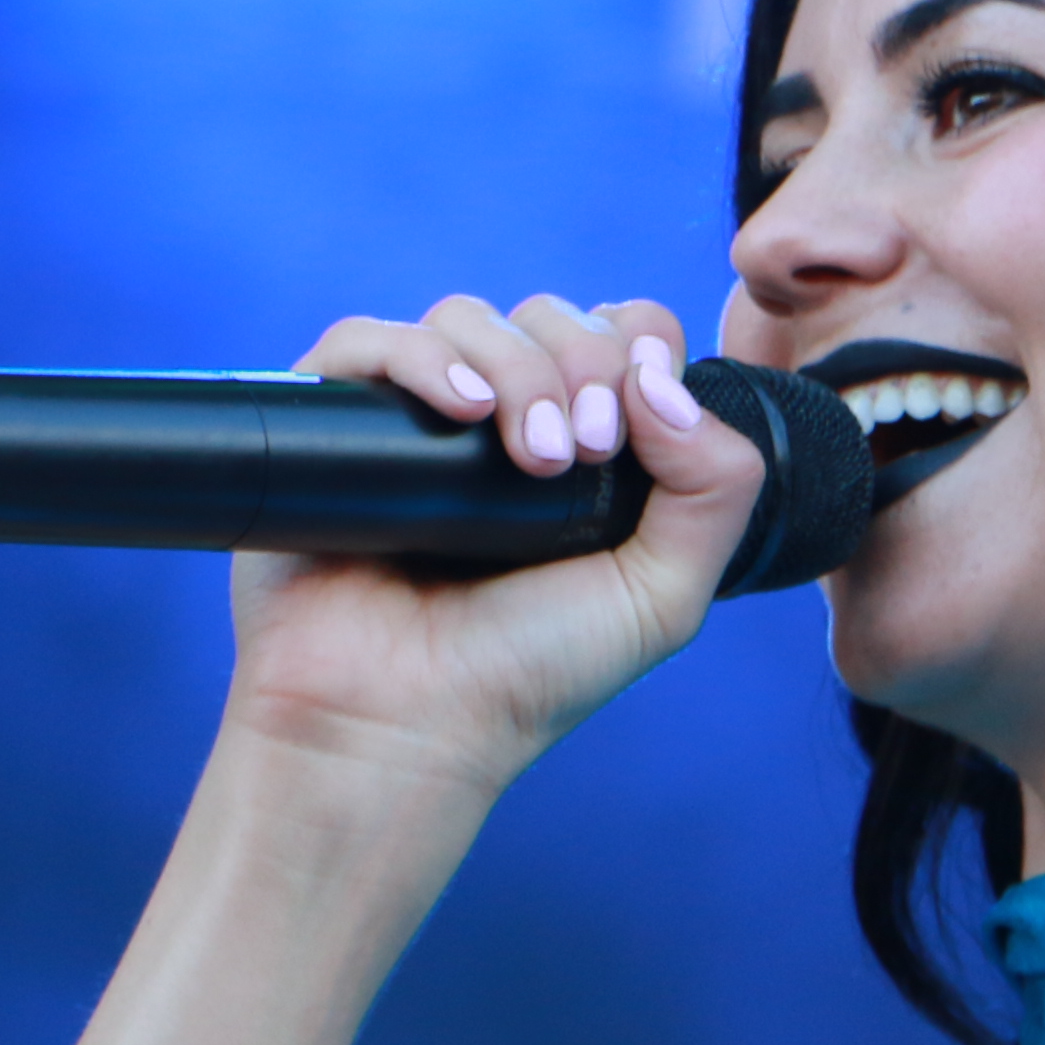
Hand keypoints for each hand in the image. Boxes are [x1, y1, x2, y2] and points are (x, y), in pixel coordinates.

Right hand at [220, 295, 768, 804]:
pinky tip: (460, 409)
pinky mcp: (329, 424)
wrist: (400, 729)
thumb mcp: (662, 595)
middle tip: (580, 453)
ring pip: (468, 317)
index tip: (630, 430)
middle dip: (582, 364)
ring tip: (527, 457)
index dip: (638, 351)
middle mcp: (496, 421)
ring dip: (517, 367)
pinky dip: (420, 356)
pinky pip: (365, 340)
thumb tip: (662, 380)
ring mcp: (412, 419)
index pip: (620, 335)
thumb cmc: (525, 675)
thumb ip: (715, 489)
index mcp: (577, 446)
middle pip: (550, 315)